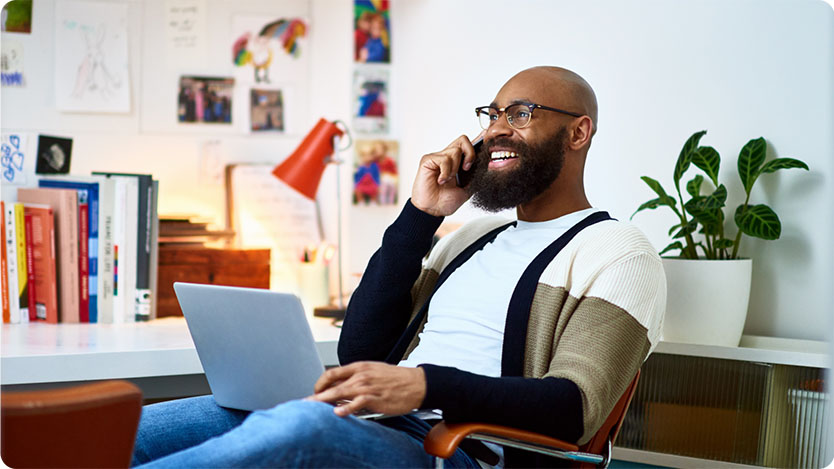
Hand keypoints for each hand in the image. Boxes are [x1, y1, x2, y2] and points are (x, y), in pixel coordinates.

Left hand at [308, 362, 425, 416]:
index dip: (320, 383)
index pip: (332, 373)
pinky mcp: (376, 398)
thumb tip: (340, 389)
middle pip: (332, 384)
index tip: (314, 392)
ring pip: (340, 392)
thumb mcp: (374, 372)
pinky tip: (338, 412)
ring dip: (324, 401)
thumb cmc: (396, 379)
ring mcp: (368, 386)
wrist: (417, 383)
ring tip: (313, 407)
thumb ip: (356, 378)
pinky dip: (346, 408)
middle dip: (316, 394)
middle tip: (305, 403)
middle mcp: (361, 375)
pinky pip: (357, 403)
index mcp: (360, 367)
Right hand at [411, 134, 482, 216]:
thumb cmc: (446, 201)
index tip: (486, 143)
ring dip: (455, 169)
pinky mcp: (428, 160)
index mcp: (457, 162)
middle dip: (470, 153)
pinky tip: (440, 181)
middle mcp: (447, 156)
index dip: (478, 140)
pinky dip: (446, 172)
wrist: (433, 210)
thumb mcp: (467, 188)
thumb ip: (475, 176)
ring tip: (448, 180)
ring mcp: (437, 157)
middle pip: (463, 140)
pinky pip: (444, 159)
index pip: (468, 145)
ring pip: (455, 151)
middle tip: (466, 169)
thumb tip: (487, 165)